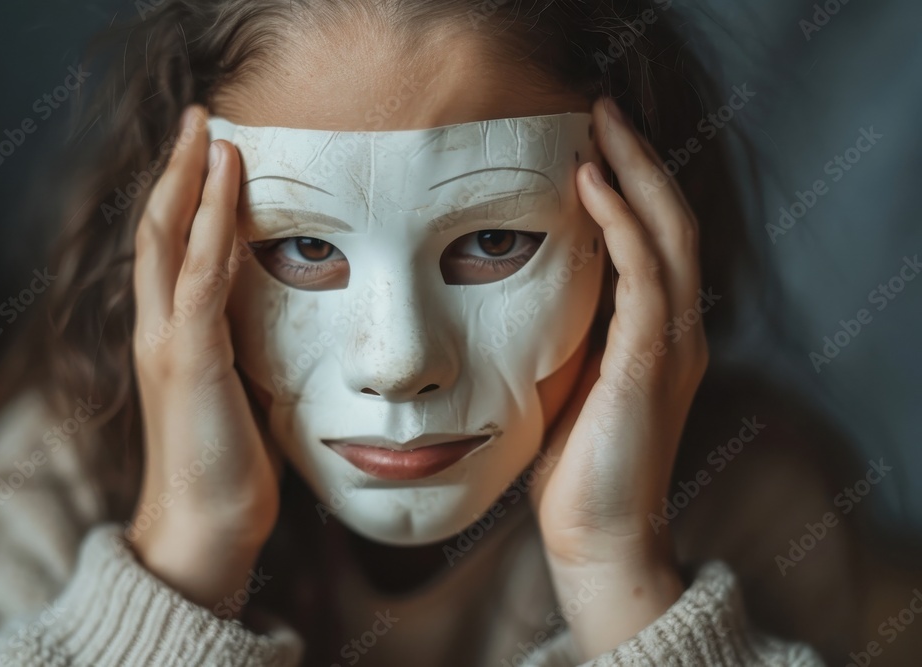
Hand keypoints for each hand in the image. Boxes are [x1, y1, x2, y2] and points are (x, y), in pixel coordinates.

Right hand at [129, 105, 281, 611]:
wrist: (211, 525)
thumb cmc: (230, 464)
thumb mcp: (240, 391)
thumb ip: (242, 348)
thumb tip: (273, 318)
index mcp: (173, 337)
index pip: (170, 250)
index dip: (186, 198)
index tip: (213, 153)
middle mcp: (158, 330)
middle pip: (156, 229)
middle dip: (178, 169)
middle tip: (200, 116)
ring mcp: (167, 342)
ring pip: (167, 239)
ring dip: (190, 178)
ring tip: (209, 127)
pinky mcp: (189, 358)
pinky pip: (198, 275)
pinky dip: (211, 221)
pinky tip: (228, 179)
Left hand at [528, 97, 708, 657]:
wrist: (596, 535)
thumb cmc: (573, 463)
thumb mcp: (567, 378)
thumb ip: (567, 330)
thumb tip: (525, 285)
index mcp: (656, 333)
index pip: (654, 237)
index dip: (633, 183)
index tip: (593, 139)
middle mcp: (676, 329)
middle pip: (671, 219)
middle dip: (638, 158)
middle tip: (602, 109)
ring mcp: (671, 344)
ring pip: (668, 233)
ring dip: (634, 172)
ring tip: (601, 124)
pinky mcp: (651, 362)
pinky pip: (644, 274)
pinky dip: (621, 222)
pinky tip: (591, 183)